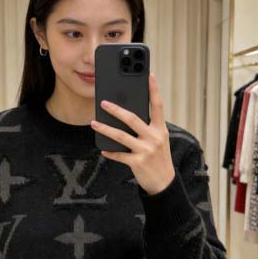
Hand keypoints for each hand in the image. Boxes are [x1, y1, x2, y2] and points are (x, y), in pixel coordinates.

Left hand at [90, 73, 175, 194]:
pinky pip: (119, 155)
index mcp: (161, 129)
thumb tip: (126, 115)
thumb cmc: (158, 158)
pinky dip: (110, 152)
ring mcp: (146, 150)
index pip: (158, 105)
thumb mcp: (159, 140)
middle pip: (133, 119)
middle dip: (116, 110)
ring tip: (94, 122)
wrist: (164, 183)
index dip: (154, 90)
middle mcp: (154, 138)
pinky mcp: (138, 162)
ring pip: (121, 136)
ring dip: (105, 128)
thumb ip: (147, 128)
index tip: (150, 75)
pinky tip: (102, 149)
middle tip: (103, 102)